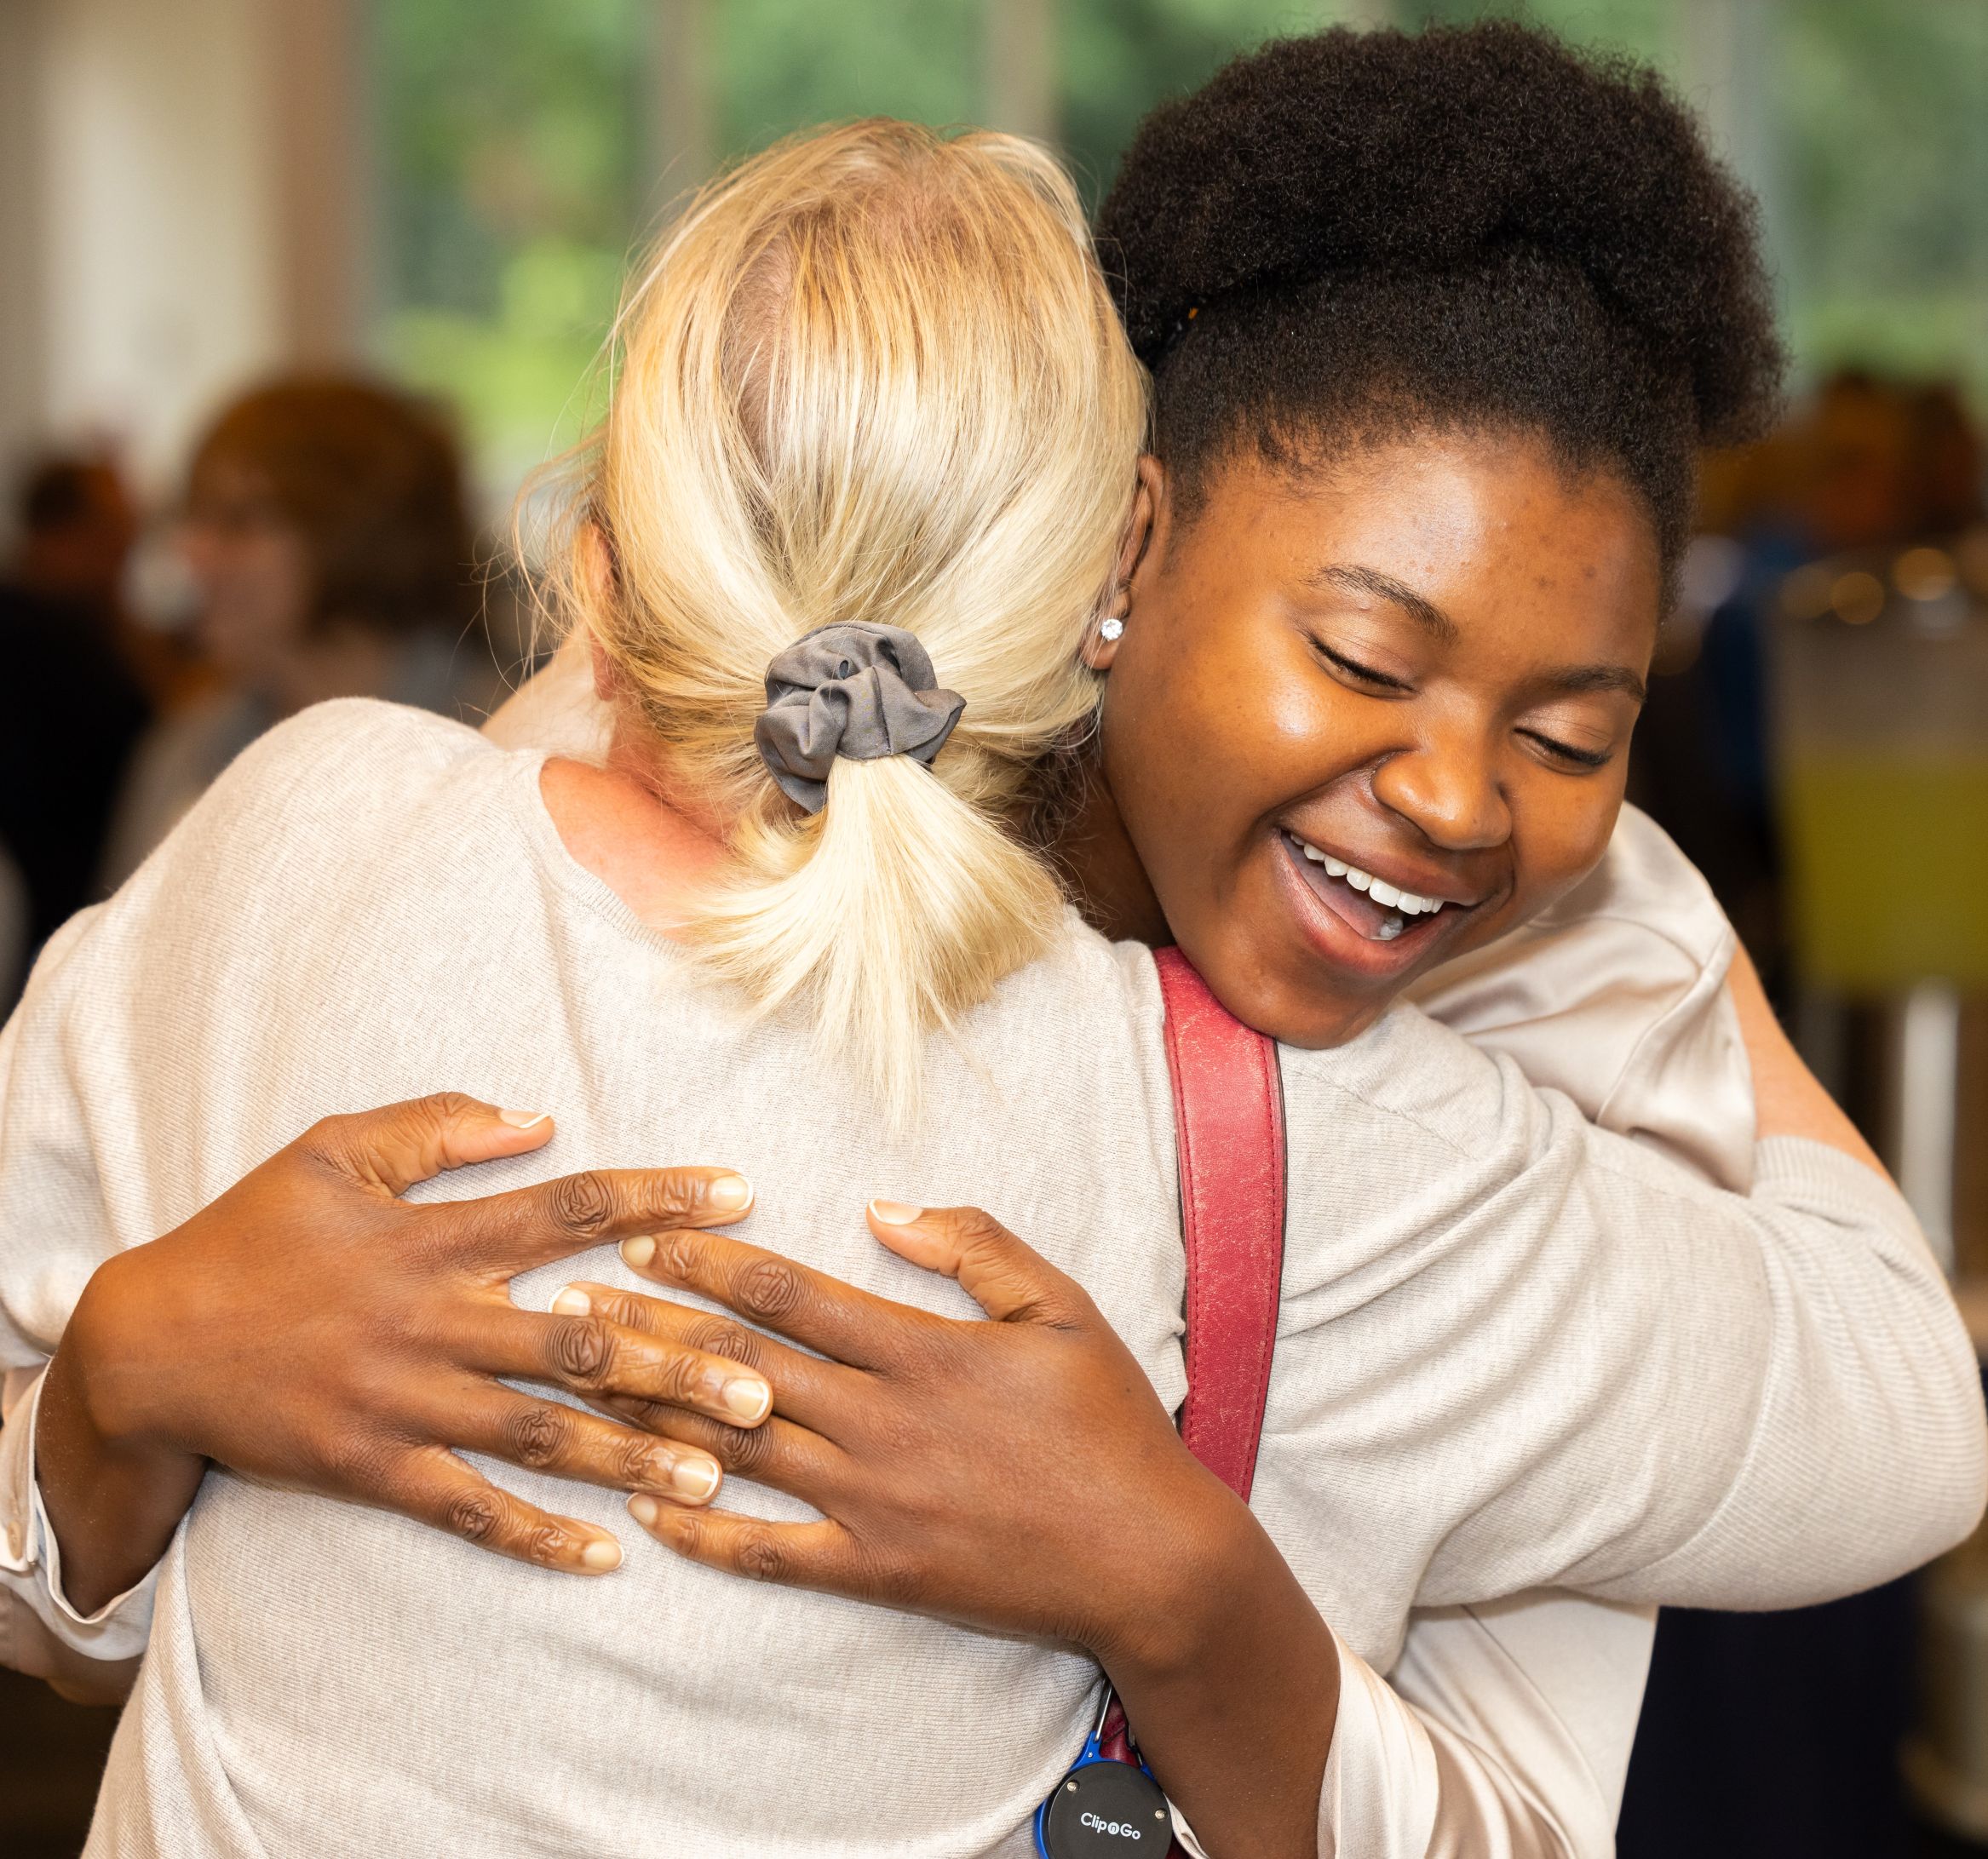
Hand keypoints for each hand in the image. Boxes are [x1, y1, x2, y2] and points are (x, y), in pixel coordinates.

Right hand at [37, 1093, 774, 1611]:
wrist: (146, 1348)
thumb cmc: (251, 1236)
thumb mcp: (334, 1152)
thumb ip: (437, 1126)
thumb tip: (540, 1115)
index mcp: (433, 1238)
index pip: (568, 1209)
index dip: (657, 1198)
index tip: (740, 1194)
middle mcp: (434, 1321)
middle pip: (578, 1341)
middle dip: (677, 1364)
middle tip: (766, 1387)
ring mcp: (405, 1403)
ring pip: (541, 1433)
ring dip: (633, 1456)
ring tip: (717, 1475)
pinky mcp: (373, 1468)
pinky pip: (468, 1508)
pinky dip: (535, 1534)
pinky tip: (604, 1554)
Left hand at [572, 1202, 1338, 1856]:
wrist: (1148, 1554)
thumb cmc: (1109, 1420)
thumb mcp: (1060, 1304)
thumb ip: (972, 1246)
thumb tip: (883, 1207)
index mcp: (919, 1349)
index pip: (787, 1295)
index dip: (708, 1262)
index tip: (647, 1238)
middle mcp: (880, 1421)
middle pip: (736, 1367)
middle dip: (648, 1329)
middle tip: (572, 1304)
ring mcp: (872, 1500)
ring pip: (736, 1450)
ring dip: (652, 1416)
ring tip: (583, 1387)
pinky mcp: (875, 1567)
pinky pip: (770, 1551)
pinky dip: (704, 1533)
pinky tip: (649, 1512)